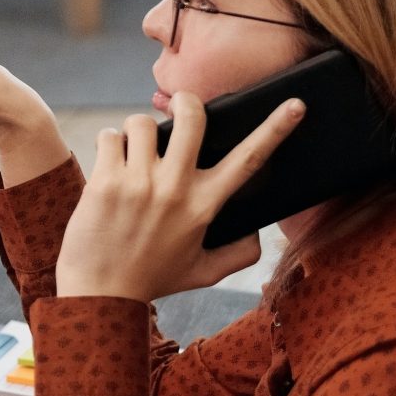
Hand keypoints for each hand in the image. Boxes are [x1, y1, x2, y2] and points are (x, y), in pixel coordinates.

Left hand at [54, 94, 302, 300]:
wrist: (100, 294)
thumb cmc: (152, 279)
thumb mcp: (204, 272)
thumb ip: (239, 253)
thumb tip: (258, 232)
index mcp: (205, 206)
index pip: (249, 160)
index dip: (275, 128)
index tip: (294, 105)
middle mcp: (176, 189)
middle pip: (192, 117)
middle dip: (186, 101)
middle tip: (179, 105)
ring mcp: (139, 183)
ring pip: (143, 122)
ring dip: (137, 129)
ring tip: (133, 150)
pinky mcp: (105, 181)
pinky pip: (110, 136)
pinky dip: (110, 142)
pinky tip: (109, 162)